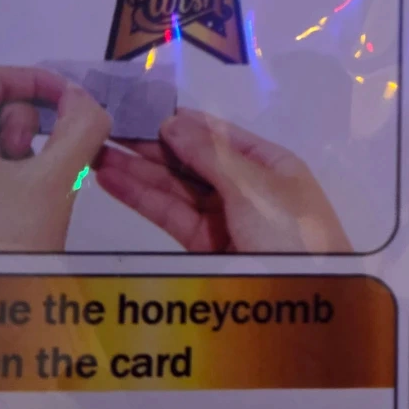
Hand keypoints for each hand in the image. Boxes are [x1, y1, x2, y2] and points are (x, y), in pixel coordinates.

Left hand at [0, 67, 111, 249]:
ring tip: (24, 197)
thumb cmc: (6, 245)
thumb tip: (83, 99)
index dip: (37, 82)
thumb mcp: (54, 182)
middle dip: (22, 133)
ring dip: (7, 159)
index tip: (72, 103)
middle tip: (42, 170)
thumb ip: (81, 127)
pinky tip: (5, 210)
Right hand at [93, 111, 349, 252]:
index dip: (178, 122)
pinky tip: (114, 180)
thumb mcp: (254, 187)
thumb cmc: (291, 235)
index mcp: (271, 164)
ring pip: (177, 188)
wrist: (313, 300)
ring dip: (138, 170)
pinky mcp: (209, 247)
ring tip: (96, 151)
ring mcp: (228, 218)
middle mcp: (248, 187)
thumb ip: (210, 155)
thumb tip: (172, 122)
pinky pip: (173, 215)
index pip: (217, 135)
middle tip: (103, 128)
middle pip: (193, 160)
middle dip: (150, 145)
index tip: (137, 108)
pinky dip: (143, 198)